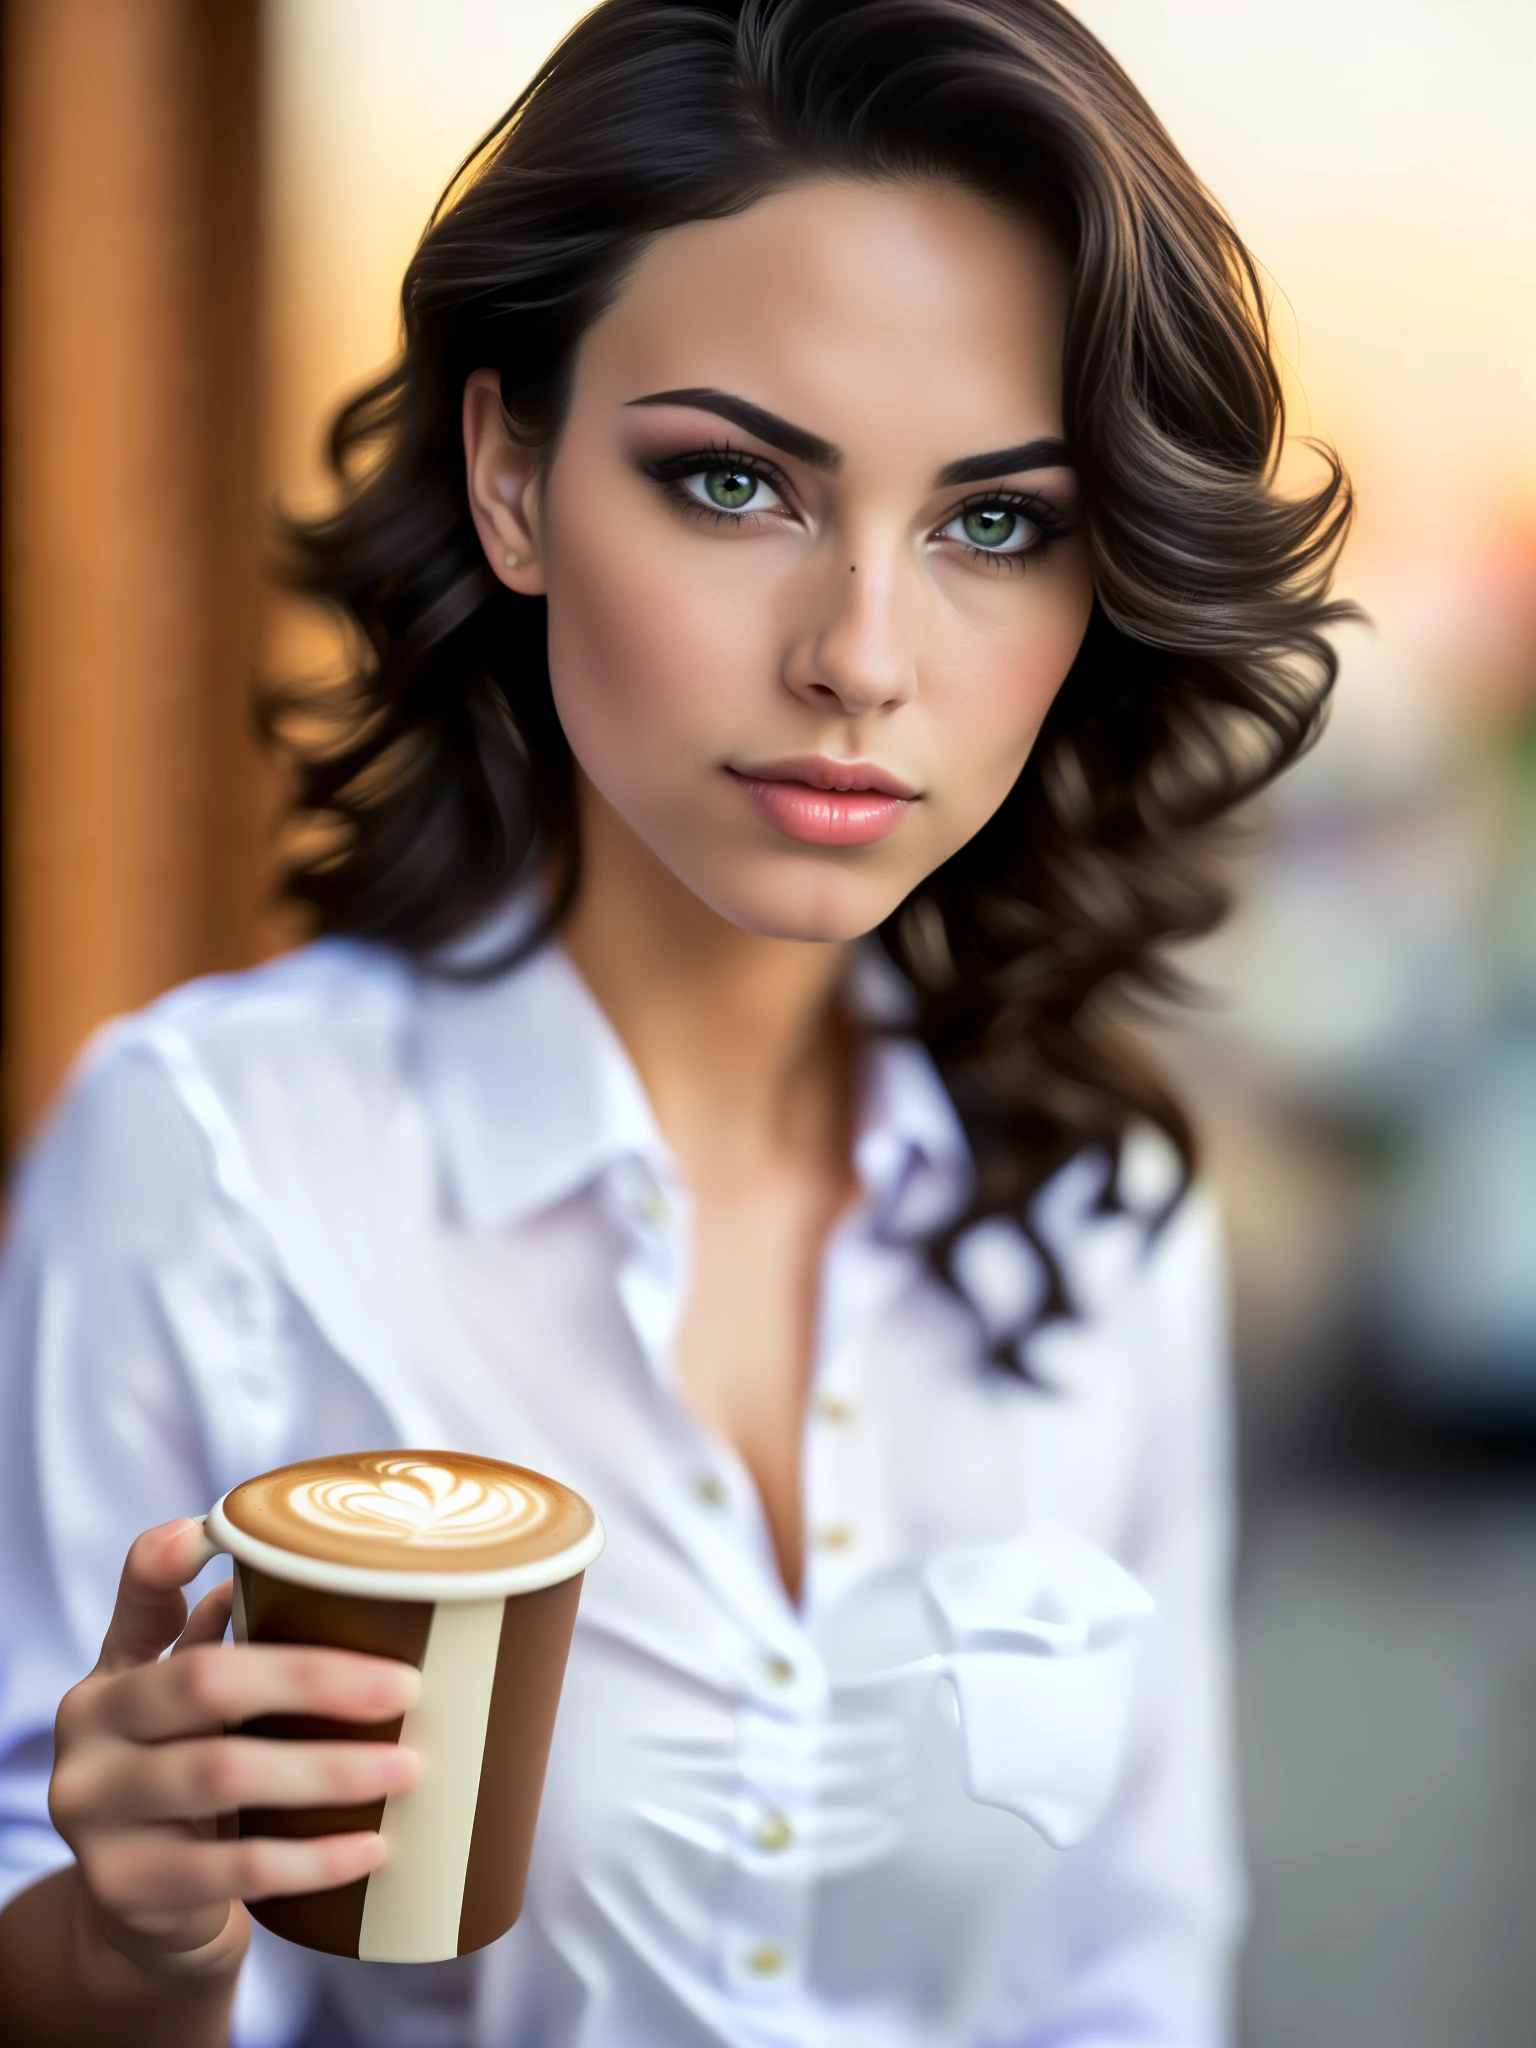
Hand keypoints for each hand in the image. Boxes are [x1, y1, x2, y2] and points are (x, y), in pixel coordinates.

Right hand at [48, 1517, 420, 1980]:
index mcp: (112, 1677)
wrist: (143, 1917)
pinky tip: (371, 1848)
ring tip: (406, 1768)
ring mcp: (95, 1813)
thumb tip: (325, 1580)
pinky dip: (313, 1859)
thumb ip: (230, 1646)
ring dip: (329, 1770)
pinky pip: (234, 1868)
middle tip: (406, 1687)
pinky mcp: (125, 1888)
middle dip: (314, 1678)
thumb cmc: (192, 1783)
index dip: (163, 1563)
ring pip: (222, 1773)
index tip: (211, 1533)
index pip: (135, 1600)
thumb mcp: (195, 1716)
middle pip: (203, 1680)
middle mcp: (88, 1734)